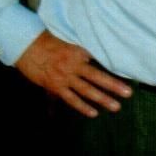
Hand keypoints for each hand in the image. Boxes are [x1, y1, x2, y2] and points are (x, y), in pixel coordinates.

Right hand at [15, 30, 132, 116]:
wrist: (26, 46)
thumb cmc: (49, 42)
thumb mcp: (69, 42)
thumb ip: (83, 51)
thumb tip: (95, 55)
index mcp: (79, 52)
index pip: (100, 61)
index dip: (114, 68)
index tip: (129, 75)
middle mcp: (74, 65)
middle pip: (97, 77)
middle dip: (114, 86)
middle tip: (128, 93)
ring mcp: (64, 77)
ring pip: (87, 90)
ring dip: (102, 99)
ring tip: (116, 107)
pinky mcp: (55, 86)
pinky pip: (71, 99)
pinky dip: (82, 106)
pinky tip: (93, 113)